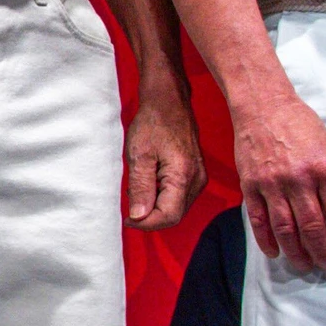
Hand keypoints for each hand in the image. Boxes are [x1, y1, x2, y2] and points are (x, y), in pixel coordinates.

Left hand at [122, 88, 206, 228]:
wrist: (169, 102)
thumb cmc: (153, 122)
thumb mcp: (139, 155)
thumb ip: (140, 187)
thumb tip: (139, 216)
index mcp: (184, 177)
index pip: (168, 216)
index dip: (146, 223)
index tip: (127, 219)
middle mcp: (197, 181)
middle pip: (174, 215)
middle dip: (150, 217)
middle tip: (128, 207)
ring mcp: (198, 178)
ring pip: (176, 207)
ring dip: (155, 207)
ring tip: (136, 190)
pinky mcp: (195, 174)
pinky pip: (178, 196)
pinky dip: (161, 197)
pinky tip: (147, 184)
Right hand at [234, 87, 325, 270]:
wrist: (263, 106)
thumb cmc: (301, 126)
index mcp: (323, 169)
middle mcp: (298, 179)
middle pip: (313, 226)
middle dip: (323, 251)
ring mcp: (271, 183)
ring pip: (286, 228)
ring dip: (297, 251)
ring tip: (306, 265)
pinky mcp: (250, 185)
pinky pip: (258, 219)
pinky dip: (267, 239)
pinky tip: (276, 252)